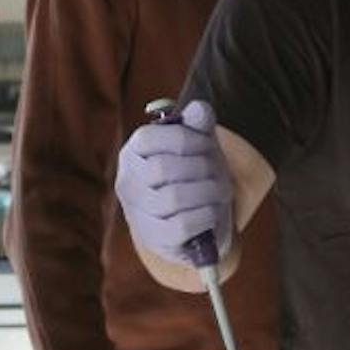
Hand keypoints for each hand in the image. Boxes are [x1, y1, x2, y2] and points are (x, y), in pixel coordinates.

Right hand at [114, 100, 231, 270]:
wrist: (201, 219)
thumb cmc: (196, 174)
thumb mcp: (200, 143)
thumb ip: (199, 122)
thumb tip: (198, 110)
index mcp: (133, 153)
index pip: (148, 138)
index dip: (185, 139)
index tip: (208, 145)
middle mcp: (127, 183)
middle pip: (163, 168)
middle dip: (202, 167)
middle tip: (221, 172)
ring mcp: (137, 214)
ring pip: (172, 198)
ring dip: (208, 192)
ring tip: (222, 191)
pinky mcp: (154, 240)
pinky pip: (181, 226)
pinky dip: (204, 217)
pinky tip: (213, 211)